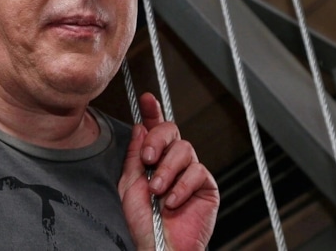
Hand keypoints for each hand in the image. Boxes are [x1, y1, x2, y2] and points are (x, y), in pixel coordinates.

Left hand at [119, 93, 218, 249]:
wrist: (158, 247)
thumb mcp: (129, 185)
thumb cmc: (142, 223)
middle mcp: (173, 162)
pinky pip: (197, 172)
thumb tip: (139, 127)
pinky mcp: (206, 187)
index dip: (152, 111)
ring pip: (184, 150)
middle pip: (171, 131)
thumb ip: (134, 156)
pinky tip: (171, 201)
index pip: (154, 129)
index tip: (146, 98)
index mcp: (153, 159)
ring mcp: (191, 173)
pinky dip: (181, 186)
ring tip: (156, 191)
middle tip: (147, 159)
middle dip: (157, 140)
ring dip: (167, 170)